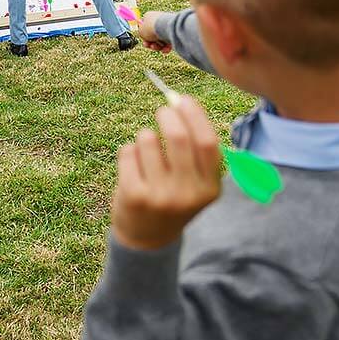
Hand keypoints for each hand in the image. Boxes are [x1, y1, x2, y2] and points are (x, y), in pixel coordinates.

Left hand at [110, 96, 220, 250]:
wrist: (147, 239)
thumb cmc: (173, 197)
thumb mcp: (196, 182)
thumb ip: (193, 147)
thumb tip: (180, 102)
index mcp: (210, 189)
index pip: (207, 142)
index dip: (195, 115)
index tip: (182, 99)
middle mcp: (187, 194)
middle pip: (178, 138)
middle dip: (167, 115)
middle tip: (162, 111)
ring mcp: (160, 196)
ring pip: (148, 140)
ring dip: (145, 135)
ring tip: (146, 150)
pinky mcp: (134, 196)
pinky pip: (128, 151)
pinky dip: (129, 150)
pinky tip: (133, 167)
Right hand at [139, 11, 172, 53]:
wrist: (166, 29)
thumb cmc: (152, 28)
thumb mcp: (140, 31)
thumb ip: (140, 33)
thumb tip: (142, 34)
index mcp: (149, 16)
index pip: (145, 26)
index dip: (143, 35)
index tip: (143, 40)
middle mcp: (158, 20)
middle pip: (153, 34)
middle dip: (150, 42)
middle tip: (149, 45)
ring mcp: (166, 26)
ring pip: (160, 40)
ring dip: (157, 46)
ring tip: (156, 47)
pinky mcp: (174, 33)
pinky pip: (168, 42)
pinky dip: (166, 47)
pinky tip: (164, 49)